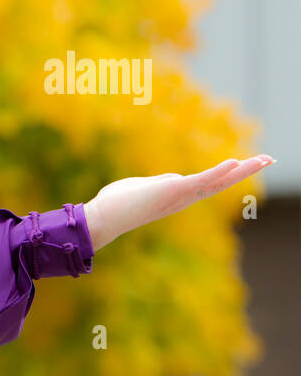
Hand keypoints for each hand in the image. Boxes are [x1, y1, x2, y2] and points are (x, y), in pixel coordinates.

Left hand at [82, 154, 274, 250]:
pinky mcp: (172, 191)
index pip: (211, 182)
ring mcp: (180, 195)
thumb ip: (161, 182)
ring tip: (264, 159)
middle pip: (222, 182)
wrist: (104, 217)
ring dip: (242, 169)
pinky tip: (233, 163)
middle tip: (270, 158)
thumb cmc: (117, 203)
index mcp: (179, 195)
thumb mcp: (144, 187)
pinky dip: (218, 172)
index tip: (249, 163)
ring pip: (217, 181)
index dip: (231, 173)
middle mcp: (184, 197)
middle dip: (247, 170)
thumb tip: (172, 178)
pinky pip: (200, 181)